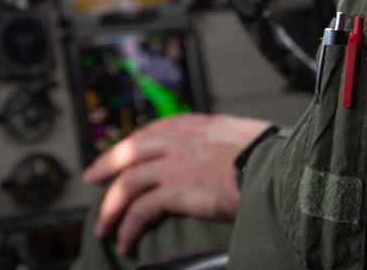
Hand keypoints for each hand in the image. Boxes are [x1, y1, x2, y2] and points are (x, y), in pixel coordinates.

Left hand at [82, 113, 273, 256]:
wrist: (273, 166)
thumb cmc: (269, 155)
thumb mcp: (243, 135)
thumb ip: (226, 141)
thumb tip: (230, 150)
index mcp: (196, 125)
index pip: (154, 130)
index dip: (134, 143)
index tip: (124, 152)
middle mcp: (179, 141)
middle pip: (130, 150)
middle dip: (106, 164)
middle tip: (92, 177)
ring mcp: (174, 165)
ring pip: (127, 184)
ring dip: (111, 208)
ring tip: (102, 227)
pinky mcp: (174, 191)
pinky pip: (140, 211)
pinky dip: (128, 228)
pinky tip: (125, 242)